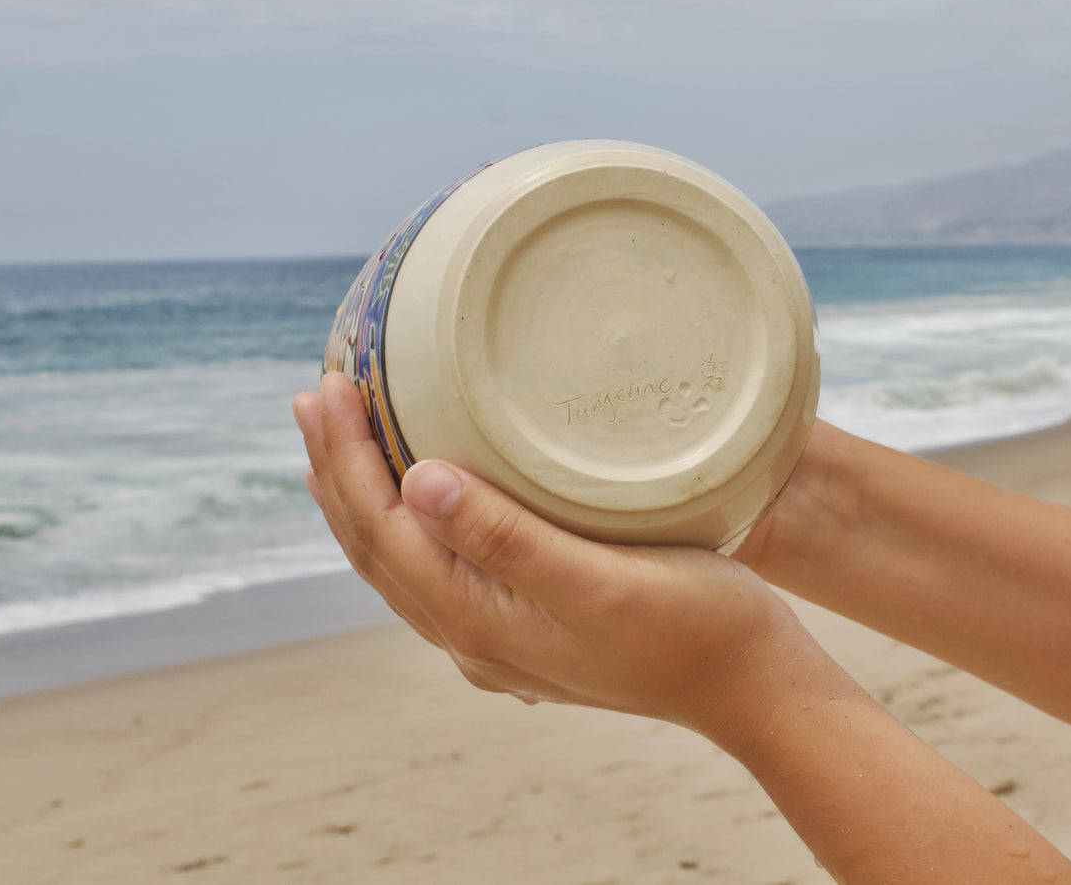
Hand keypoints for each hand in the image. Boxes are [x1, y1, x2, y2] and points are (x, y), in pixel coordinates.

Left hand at [292, 373, 833, 741]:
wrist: (754, 685)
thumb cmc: (695, 627)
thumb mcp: (601, 580)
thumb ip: (508, 538)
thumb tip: (418, 483)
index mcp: (481, 623)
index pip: (384, 532)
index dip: (348, 459)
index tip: (332, 386)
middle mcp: (475, 638)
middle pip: (378, 548)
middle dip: (338, 471)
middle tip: (316, 394)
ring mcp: (498, 636)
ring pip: (403, 559)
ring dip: (365, 496)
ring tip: (337, 438)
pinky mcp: (527, 624)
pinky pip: (438, 564)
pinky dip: (409, 520)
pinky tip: (420, 495)